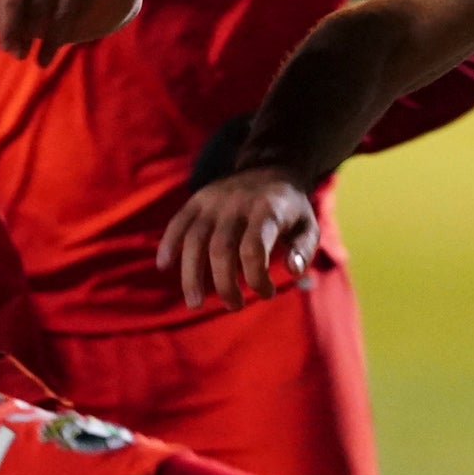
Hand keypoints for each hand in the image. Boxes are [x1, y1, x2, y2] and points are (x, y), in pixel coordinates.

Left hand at [0, 0, 137, 59]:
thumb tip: (3, 28)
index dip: (10, 28)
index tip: (8, 49)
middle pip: (38, 7)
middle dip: (28, 36)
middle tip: (21, 55)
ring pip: (64, 11)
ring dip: (52, 40)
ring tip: (42, 60)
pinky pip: (84, 6)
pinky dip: (73, 27)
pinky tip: (63, 40)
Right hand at [158, 166, 318, 310]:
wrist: (271, 168)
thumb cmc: (291, 210)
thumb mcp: (308, 225)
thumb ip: (303, 249)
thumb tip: (292, 272)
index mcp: (267, 209)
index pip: (254, 248)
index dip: (256, 278)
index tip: (266, 293)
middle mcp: (237, 203)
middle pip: (221, 249)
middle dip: (224, 284)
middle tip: (233, 306)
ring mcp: (214, 200)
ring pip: (194, 239)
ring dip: (191, 275)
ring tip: (195, 304)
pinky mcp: (198, 199)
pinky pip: (178, 222)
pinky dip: (168, 244)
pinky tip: (164, 266)